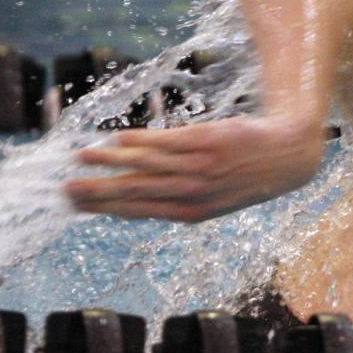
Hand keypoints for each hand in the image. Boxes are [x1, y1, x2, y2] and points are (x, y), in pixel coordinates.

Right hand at [65, 115, 322, 221]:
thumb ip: (177, 199)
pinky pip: (165, 142)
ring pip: (146, 165)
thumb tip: (136, 198)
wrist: (286, 155)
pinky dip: (138, 142)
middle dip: (98, 191)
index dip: (106, 209)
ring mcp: (200, 167)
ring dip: (110, 161)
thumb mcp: (213, 199)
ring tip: (82, 157)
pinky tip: (117, 139)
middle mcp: (193, 192)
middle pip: (136, 191)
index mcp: (192, 212)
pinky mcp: (207, 141)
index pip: (139, 211)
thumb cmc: (244, 178)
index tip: (77, 207)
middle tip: (65, 188)